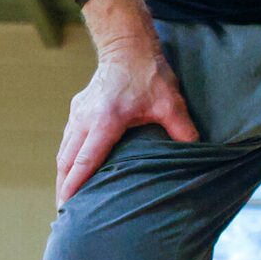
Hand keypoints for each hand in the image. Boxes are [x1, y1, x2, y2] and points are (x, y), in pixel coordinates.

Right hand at [56, 47, 197, 204]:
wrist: (126, 45)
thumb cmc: (148, 74)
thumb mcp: (171, 102)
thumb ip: (183, 129)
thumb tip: (197, 152)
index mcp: (106, 120)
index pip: (86, 159)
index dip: (75, 184)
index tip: (66, 204)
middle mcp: (85, 118)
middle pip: (67, 161)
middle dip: (64, 187)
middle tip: (64, 214)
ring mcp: (77, 113)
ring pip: (64, 151)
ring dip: (62, 175)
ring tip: (65, 200)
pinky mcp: (76, 110)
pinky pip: (67, 141)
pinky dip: (66, 160)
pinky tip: (69, 173)